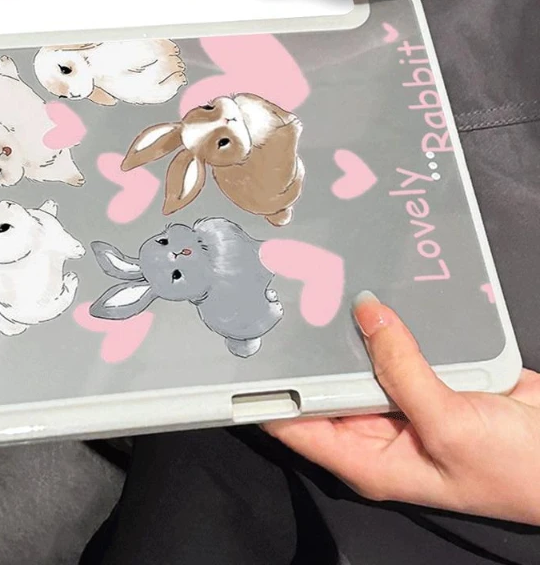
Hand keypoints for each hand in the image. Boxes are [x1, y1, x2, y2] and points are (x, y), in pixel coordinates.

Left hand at [267, 292, 539, 524]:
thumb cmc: (515, 472)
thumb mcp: (448, 427)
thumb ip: (403, 370)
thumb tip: (368, 316)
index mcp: (366, 458)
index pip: (296, 425)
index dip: (267, 392)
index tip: (247, 354)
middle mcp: (374, 430)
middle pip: (324, 384)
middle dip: (307, 349)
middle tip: (286, 301)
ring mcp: (400, 400)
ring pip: (359, 359)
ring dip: (348, 331)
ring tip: (322, 288)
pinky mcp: (425, 377)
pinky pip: (396, 346)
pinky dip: (388, 325)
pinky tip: (374, 295)